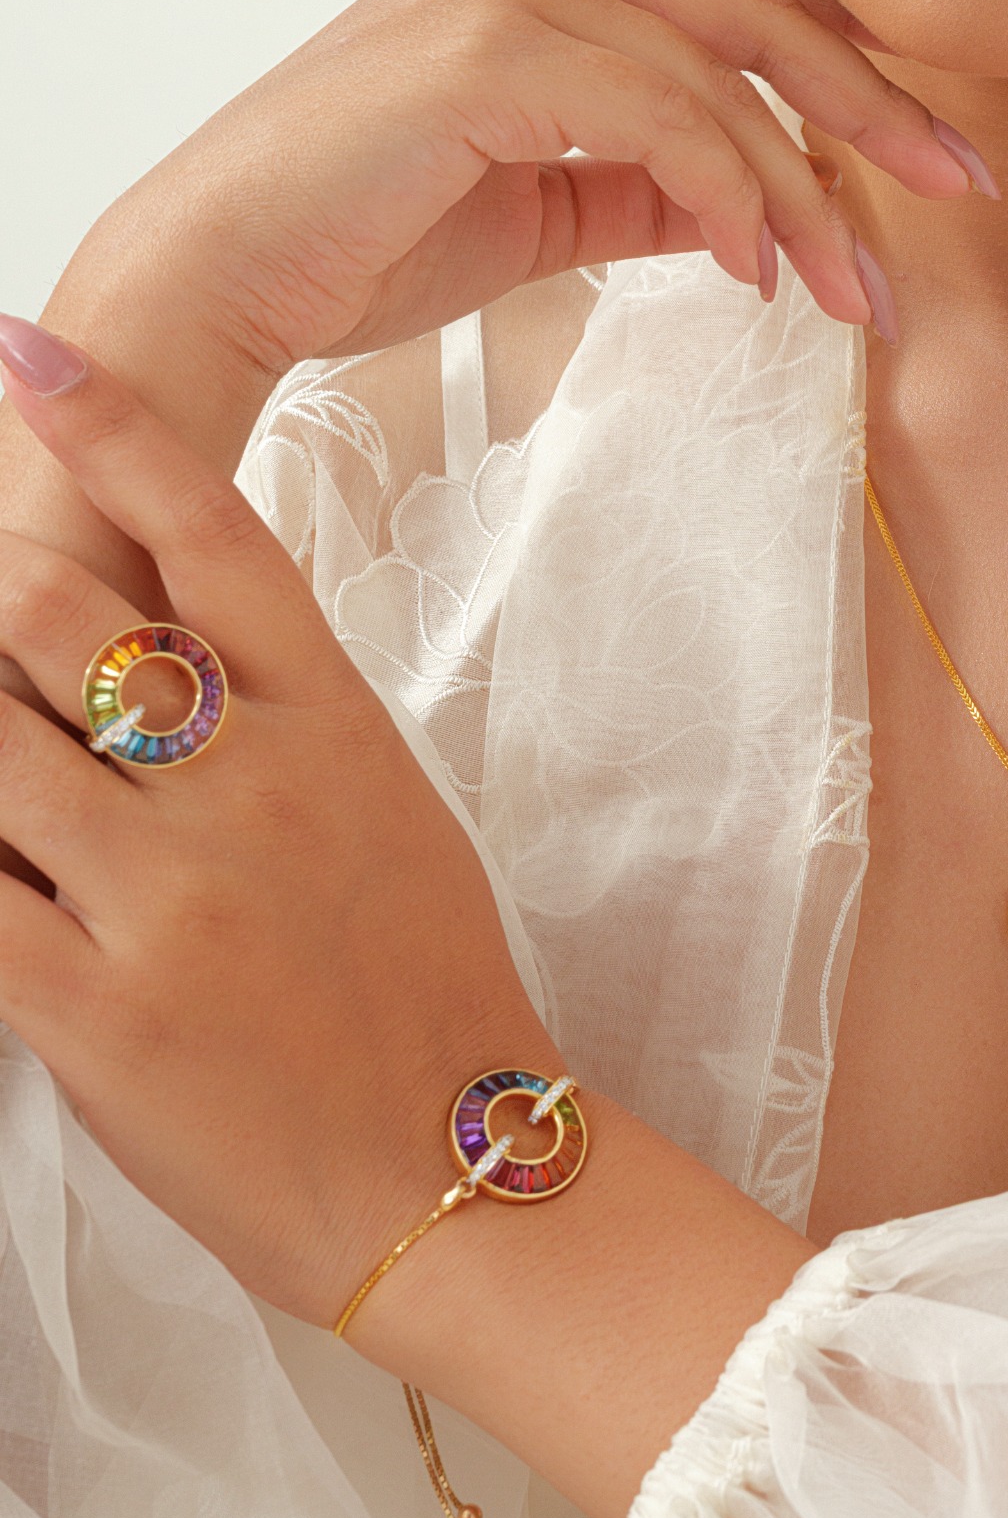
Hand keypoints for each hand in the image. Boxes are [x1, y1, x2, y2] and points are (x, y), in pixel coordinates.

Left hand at [0, 317, 809, 1517]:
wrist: (455, 1164)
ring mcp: (168, 894)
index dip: (114, 431)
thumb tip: (149, 646)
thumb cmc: (421, 985)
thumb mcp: (382, 812)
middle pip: (59, 617)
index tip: (32, 353)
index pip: (216, 535)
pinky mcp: (92, 1011)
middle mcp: (249, 786)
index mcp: (332, 725)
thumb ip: (272, 720)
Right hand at [46, 0, 989, 465]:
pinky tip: (762, 270)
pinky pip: (659, 115)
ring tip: (857, 291)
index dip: (853, 63)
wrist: (218, 278)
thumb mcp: (553, 208)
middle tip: (965, 188)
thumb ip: (660, 185)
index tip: (938, 157)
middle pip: (761, 3)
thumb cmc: (367, 239)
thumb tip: (773, 206)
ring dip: (811, 187)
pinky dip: (730, 190)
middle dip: (878, 100)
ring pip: (724, 70)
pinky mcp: (485, 49)